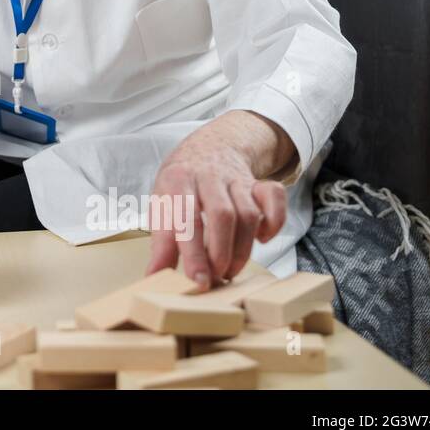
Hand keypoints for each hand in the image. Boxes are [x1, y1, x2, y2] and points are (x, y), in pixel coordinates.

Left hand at [144, 119, 286, 289]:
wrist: (207, 148)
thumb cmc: (180, 186)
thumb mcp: (162, 207)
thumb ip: (161, 243)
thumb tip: (153, 277)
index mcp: (177, 180)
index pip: (186, 219)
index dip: (194, 253)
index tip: (199, 281)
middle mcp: (207, 176)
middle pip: (222, 215)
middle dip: (220, 254)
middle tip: (215, 278)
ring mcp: (236, 178)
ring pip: (247, 214)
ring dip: (242, 249)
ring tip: (229, 271)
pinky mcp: (258, 183)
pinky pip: (275, 197)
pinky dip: (274, 222)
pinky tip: (262, 239)